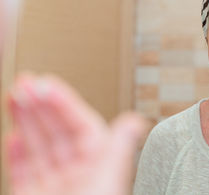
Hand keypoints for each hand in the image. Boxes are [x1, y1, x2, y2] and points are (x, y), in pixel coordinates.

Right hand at [6, 74, 146, 194]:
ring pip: (38, 146)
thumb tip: (136, 120)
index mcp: (99, 162)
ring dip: (25, 120)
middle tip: (25, 82)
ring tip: (15, 96)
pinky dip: (16, 153)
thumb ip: (119, 147)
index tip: (48, 83)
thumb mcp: (110, 176)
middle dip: (39, 104)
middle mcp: (77, 171)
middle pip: (57, 130)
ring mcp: (55, 184)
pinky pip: (23, 171)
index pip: (80, 124)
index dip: (63, 102)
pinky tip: (13, 134)